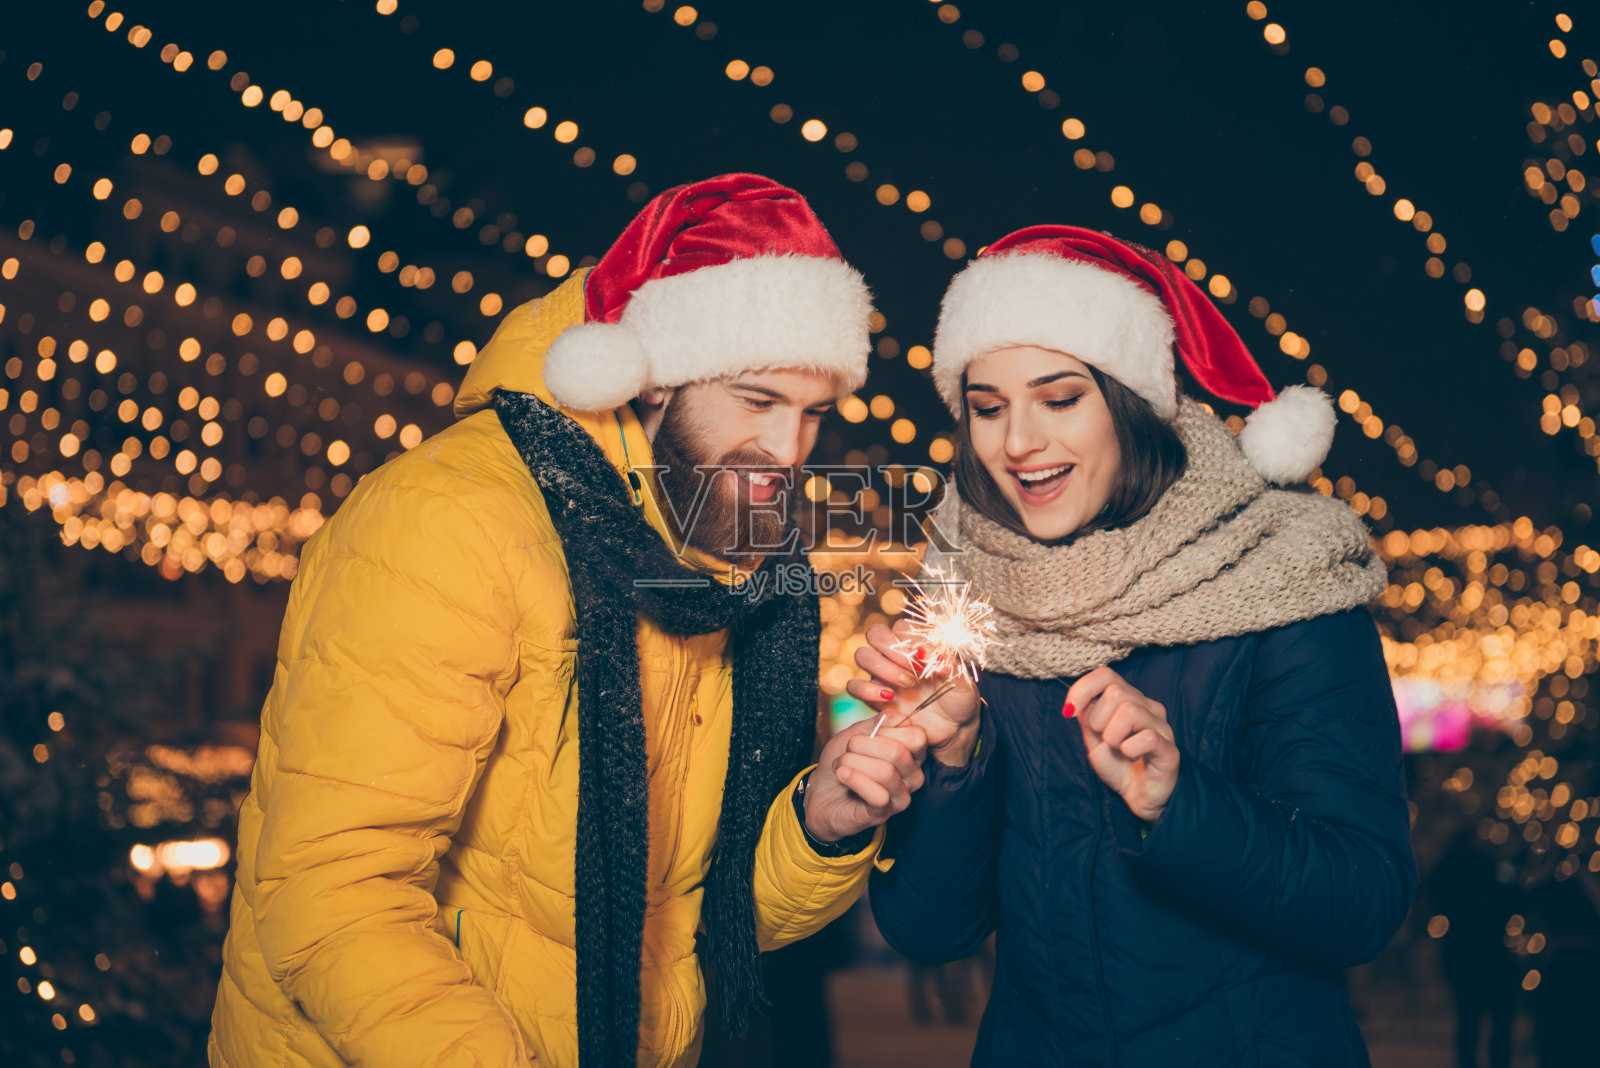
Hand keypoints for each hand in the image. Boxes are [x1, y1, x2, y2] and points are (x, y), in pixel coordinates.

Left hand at [803, 718, 927, 841]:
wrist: (820, 792)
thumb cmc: (842, 761)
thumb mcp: (857, 733)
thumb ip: (879, 723)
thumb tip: (900, 718)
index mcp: (911, 754)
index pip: (917, 736)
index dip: (886, 729)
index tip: (866, 733)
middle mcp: (912, 776)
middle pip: (898, 751)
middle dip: (863, 744)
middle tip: (848, 749)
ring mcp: (900, 796)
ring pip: (885, 772)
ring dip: (853, 762)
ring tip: (840, 764)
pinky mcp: (883, 813)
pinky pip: (878, 795)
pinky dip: (854, 780)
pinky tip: (842, 775)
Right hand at [849, 620, 981, 765]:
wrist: (952, 729)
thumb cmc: (958, 698)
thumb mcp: (962, 681)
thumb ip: (948, 664)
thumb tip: (930, 652)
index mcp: (916, 644)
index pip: (901, 626)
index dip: (910, 639)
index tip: (927, 658)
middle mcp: (895, 656)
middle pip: (875, 634)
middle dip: (893, 651)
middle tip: (914, 671)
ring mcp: (882, 675)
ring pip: (862, 655)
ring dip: (882, 668)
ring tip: (908, 685)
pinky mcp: (873, 697)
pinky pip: (854, 686)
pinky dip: (866, 690)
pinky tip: (888, 698)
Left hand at [1067, 667, 1178, 823]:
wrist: (1140, 797)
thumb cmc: (1119, 765)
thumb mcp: (1094, 740)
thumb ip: (1088, 718)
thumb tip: (1080, 701)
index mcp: (1129, 700)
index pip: (1106, 675)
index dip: (1083, 689)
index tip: (1069, 711)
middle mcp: (1148, 707)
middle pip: (1116, 692)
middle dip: (1098, 719)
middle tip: (1105, 740)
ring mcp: (1161, 726)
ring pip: (1130, 711)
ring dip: (1113, 736)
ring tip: (1118, 750)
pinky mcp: (1169, 748)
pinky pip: (1146, 737)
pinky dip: (1129, 749)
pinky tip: (1131, 757)